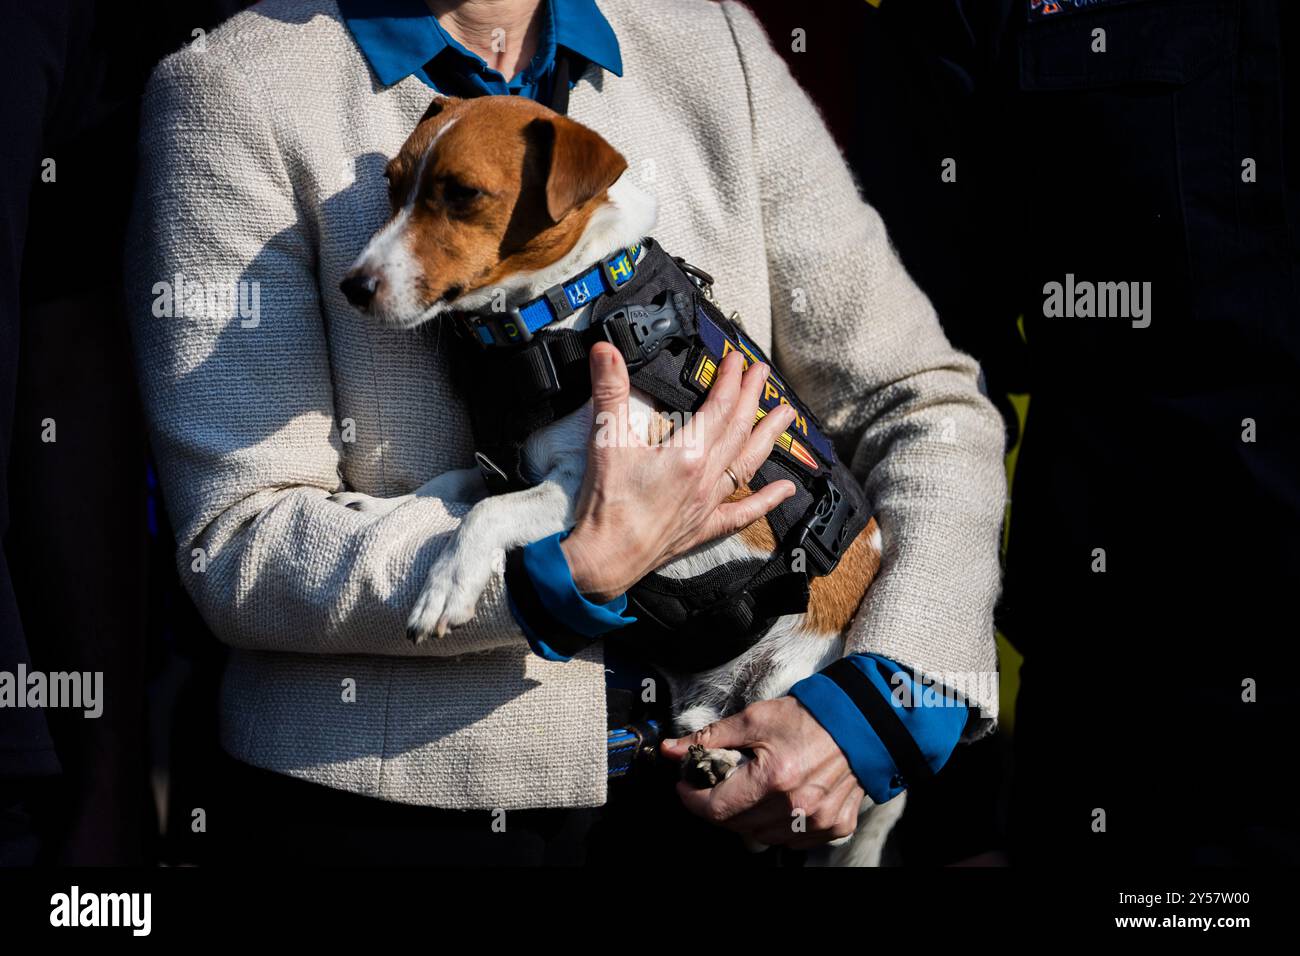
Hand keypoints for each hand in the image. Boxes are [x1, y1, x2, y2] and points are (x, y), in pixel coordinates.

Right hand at [560, 342, 796, 602]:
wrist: (605, 558)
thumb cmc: (606, 502)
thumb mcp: (604, 439)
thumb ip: (608, 390)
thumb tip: (605, 350)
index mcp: (687, 453)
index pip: (719, 407)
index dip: (731, 380)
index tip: (738, 360)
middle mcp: (705, 477)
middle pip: (738, 429)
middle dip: (753, 398)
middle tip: (766, 374)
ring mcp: (708, 504)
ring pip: (747, 465)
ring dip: (768, 438)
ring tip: (787, 417)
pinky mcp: (703, 527)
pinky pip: (742, 514)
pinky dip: (766, 501)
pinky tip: (786, 490)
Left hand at [661, 697, 864, 848]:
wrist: (861, 722)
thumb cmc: (809, 717)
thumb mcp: (755, 718)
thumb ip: (710, 737)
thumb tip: (673, 749)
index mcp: (773, 779)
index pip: (717, 808)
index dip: (693, 798)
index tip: (686, 785)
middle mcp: (796, 807)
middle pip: (737, 825)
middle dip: (718, 805)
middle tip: (716, 783)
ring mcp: (818, 821)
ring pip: (763, 836)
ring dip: (748, 818)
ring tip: (749, 790)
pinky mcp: (835, 826)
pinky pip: (794, 840)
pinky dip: (779, 826)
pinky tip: (778, 802)